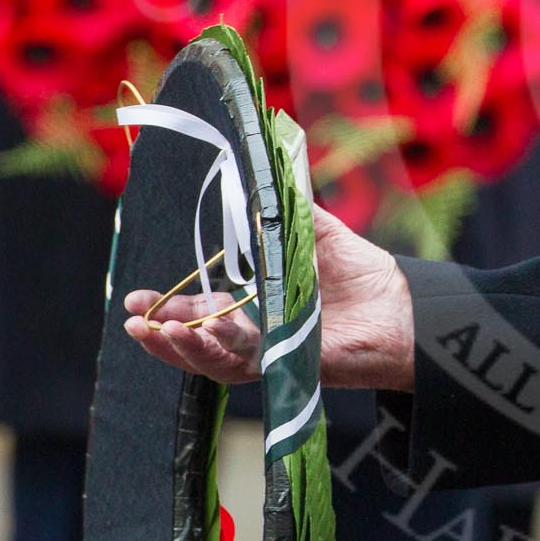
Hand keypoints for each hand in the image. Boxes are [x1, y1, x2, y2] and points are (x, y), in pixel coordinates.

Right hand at [123, 206, 417, 389]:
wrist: (404, 305)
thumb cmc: (361, 273)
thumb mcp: (316, 232)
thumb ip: (283, 211)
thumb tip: (256, 174)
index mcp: (258, 307)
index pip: (203, 313)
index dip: (171, 309)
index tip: (139, 300)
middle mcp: (260, 336)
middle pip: (200, 343)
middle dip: (163, 334)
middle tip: (134, 320)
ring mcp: (274, 355)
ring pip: (216, 359)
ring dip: (183, 346)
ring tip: (155, 330)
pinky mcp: (292, 367)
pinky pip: (249, 363)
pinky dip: (222, 347)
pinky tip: (201, 331)